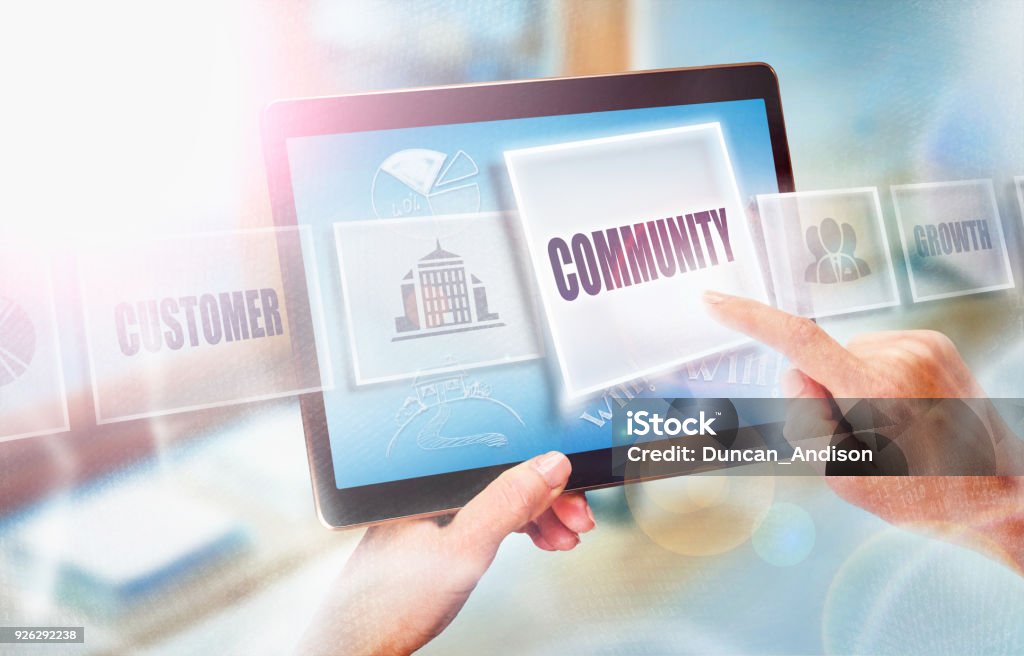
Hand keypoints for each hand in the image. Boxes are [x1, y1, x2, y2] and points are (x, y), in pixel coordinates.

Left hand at [297, 451, 593, 655]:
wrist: (358, 646)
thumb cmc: (391, 604)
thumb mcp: (463, 551)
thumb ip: (506, 505)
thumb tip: (548, 465)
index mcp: (432, 480)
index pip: (502, 457)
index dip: (544, 473)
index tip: (574, 491)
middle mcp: (432, 489)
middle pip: (504, 477)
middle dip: (548, 499)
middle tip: (578, 522)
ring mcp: (434, 511)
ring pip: (500, 498)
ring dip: (538, 516)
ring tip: (562, 538)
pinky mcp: (437, 532)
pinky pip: (488, 518)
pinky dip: (518, 529)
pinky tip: (536, 541)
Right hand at [703, 290, 1023, 572]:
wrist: (1003, 494)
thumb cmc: (927, 497)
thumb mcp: (848, 478)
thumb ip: (805, 425)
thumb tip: (798, 374)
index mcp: (876, 392)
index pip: (798, 343)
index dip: (749, 318)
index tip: (713, 300)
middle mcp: (900, 356)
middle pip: (818, 365)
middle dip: (822, 397)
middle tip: (866, 439)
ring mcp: (922, 344)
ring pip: (846, 359)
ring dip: (854, 390)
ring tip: (897, 429)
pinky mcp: (934, 342)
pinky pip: (874, 353)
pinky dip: (876, 379)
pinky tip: (907, 410)